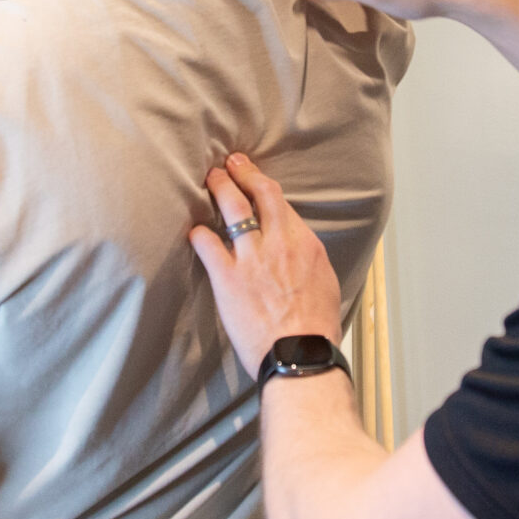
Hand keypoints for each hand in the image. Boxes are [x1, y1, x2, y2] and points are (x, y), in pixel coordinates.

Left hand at [189, 154, 342, 374]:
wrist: (300, 354)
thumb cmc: (316, 328)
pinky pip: (208, 244)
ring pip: (233, 209)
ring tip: (210, 179)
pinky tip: (194, 230)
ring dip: (219, 189)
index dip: (263, 185)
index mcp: (306, 244)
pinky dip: (199, 234)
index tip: (254, 177)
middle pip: (260, 194)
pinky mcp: (228, 278)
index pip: (282, 203)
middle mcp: (280, 243)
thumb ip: (308, 260)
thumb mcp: (325, 283)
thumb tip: (298, 252)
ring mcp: (252, 258)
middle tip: (230, 163)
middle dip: (242, 173)